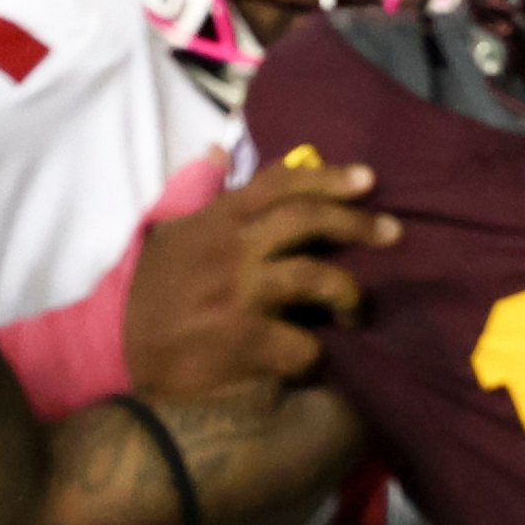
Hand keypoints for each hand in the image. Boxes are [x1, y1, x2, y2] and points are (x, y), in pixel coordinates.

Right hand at [122, 158, 393, 396]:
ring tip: (357, 310)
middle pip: (308, 219)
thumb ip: (201, 200)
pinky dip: (314, 354)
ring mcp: (236, 293)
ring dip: (348, 292)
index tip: (367, 179)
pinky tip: (312, 360)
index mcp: (216, 222)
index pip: (278, 184)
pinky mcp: (242, 339)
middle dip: (358, 222)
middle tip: (393, 233)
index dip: (327, 177)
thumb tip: (217, 153)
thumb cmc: (154, 306)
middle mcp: (229, 250)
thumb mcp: (167, 241)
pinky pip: (302, 343)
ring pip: (315, 276)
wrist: (131, 370)